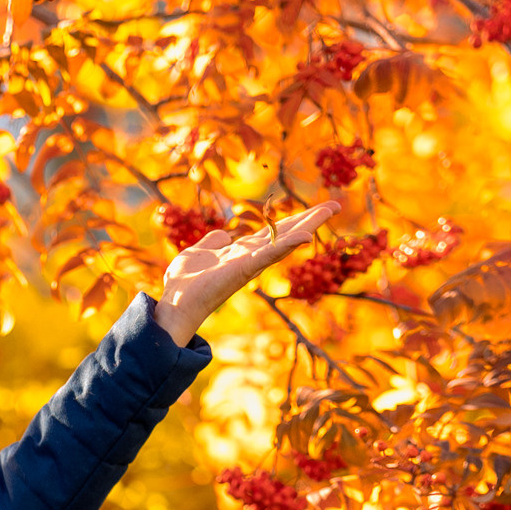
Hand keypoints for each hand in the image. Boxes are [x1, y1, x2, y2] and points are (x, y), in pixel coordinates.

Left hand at [153, 200, 341, 345]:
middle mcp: (251, 258)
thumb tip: (223, 235)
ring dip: (308, 225)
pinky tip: (307, 236)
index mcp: (241, 253)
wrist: (175, 304)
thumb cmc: (185, 284)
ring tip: (330, 210)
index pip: (272, 233)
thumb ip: (213, 243)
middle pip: (286, 233)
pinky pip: (270, 254)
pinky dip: (288, 244)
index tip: (312, 209)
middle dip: (310, 219)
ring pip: (285, 240)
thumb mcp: (199, 253)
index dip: (292, 221)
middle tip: (335, 205)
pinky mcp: (244, 269)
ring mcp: (250, 264)